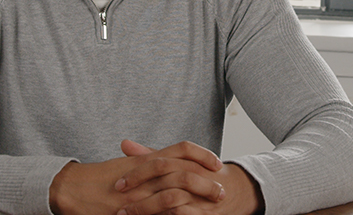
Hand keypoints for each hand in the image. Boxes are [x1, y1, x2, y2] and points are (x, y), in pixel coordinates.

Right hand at [49, 140, 225, 214]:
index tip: (217, 163)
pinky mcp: (131, 208)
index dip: (202, 154)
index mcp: (147, 160)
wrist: (73, 188)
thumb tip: (170, 161)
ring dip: (196, 202)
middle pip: (184, 172)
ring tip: (213, 209)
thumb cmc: (101, 177)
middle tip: (221, 191)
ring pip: (175, 194)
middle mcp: (146, 173)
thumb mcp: (128, 165)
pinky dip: (176, 214)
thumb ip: (147, 161)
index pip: (182, 149)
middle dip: (206, 181)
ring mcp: (140, 192)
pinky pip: (159, 211)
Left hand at [117, 141, 262, 214]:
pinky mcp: (204, 213)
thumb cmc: (198, 175)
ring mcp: (200, 194)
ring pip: (170, 199)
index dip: (137, 172)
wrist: (234, 190)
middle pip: (164, 179)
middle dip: (138, 191)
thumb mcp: (177, 162)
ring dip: (146, 209)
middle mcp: (194, 174)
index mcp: (186, 161)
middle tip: (119, 203)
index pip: (160, 161)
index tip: (118, 183)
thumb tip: (124, 143)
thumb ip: (151, 155)